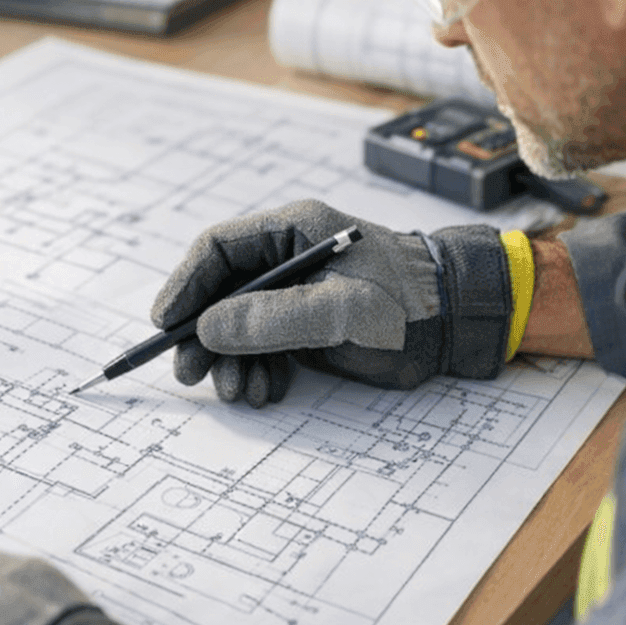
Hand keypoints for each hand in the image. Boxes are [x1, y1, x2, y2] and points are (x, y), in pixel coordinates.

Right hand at [151, 199, 514, 406]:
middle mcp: (290, 256)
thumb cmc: (410, 306)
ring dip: (231, 361)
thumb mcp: (344, 311)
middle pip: (221, 291)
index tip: (166, 325)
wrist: (459, 325)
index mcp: (295, 231)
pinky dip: (257, 370)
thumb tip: (209, 328)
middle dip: (205, 336)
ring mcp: (297, 291)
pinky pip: (264, 345)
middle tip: (191, 374)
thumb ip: (275, 318)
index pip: (218, 249)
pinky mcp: (308, 323)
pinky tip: (266, 391)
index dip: (186, 285)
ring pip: (239, 325)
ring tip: (241, 393)